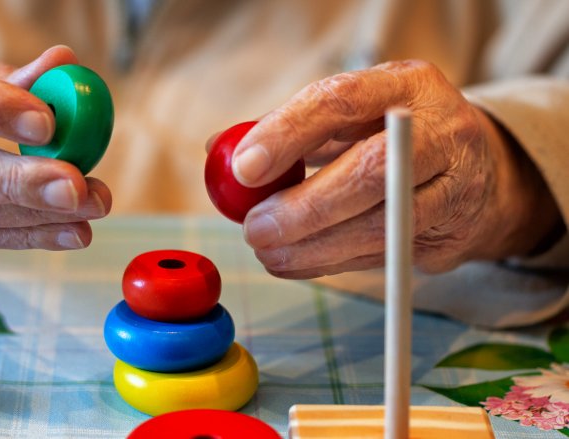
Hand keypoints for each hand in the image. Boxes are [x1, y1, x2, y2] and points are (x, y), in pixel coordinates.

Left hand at [225, 60, 559, 277]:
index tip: (244, 168)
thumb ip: (289, 128)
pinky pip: (385, 257)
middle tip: (255, 228)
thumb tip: (219, 149)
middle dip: (303, 207)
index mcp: (405, 85)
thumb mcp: (350, 115)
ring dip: (313, 247)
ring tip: (267, 252)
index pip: (342, 101)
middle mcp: (441, 130)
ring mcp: (456, 186)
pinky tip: (295, 262)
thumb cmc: (389, 136)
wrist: (478, 171)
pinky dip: (332, 264)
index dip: (288, 134)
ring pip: (381, 226)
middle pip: (370, 172)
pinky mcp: (455, 235)